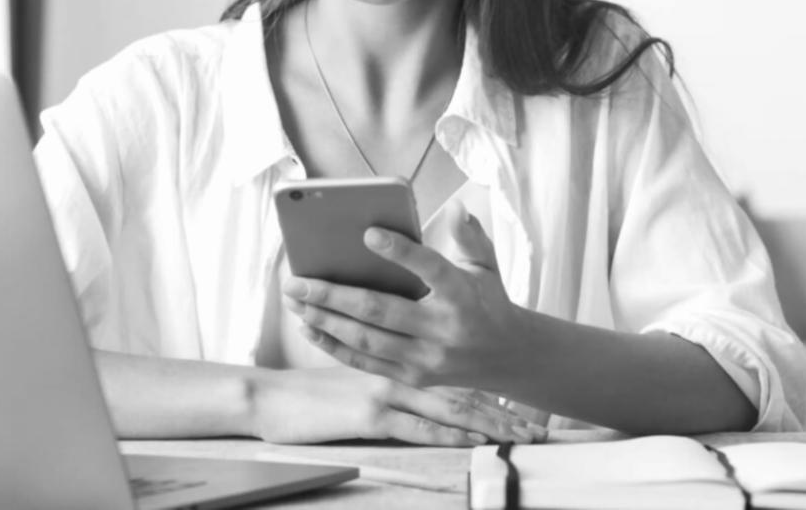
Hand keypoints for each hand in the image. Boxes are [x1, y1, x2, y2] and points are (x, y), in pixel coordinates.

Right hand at [251, 366, 544, 445]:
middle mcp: (398, 374)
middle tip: (537, 430)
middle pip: (462, 395)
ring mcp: (386, 393)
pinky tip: (472, 441)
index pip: (451, 381)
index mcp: (396, 365)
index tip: (519, 412)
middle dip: (501, 414)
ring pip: (449, 409)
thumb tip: (413, 394)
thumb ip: (384, 382)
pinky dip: (449, 435)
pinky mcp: (371, 416)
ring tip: (520, 438)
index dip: (488, 395)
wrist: (269, 398)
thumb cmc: (308, 396)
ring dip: (488, 424)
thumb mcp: (352, 383)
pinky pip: (419, 427)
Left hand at [283, 200, 530, 393]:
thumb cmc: (488, 301)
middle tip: (297, 281)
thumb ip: (470, 235)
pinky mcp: (413, 377)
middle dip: (333, 295)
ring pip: (366, 340)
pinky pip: (367, 363)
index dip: (400, 251)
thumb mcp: (487, 264)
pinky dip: (335, 347)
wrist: (507, 357)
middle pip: (380, 310)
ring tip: (295, 303)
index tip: (368, 233)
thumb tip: (456, 207)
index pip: (430, 268)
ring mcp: (426, 358)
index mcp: (462, 294)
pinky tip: (310, 329)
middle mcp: (443, 329)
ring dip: (324, 321)